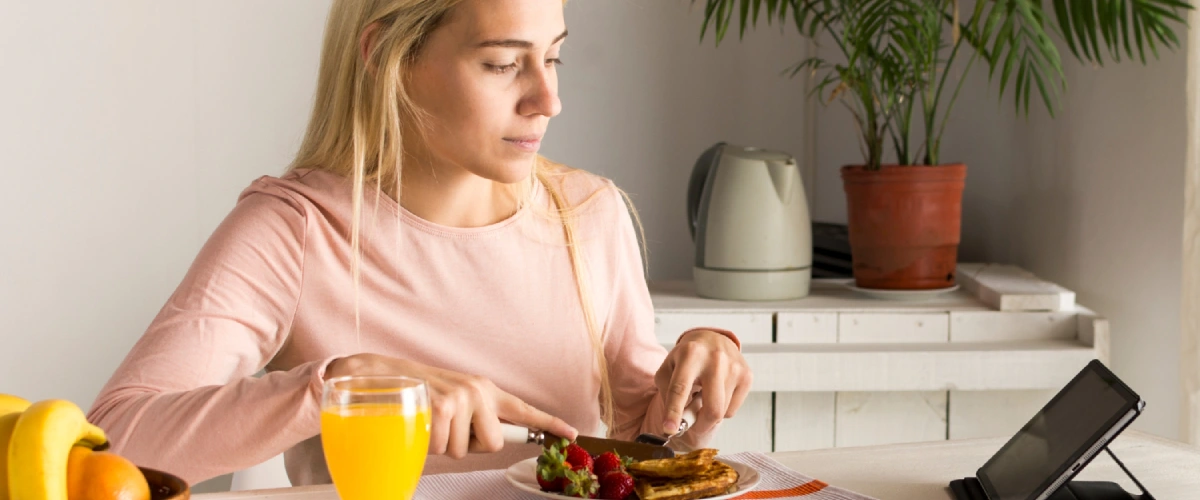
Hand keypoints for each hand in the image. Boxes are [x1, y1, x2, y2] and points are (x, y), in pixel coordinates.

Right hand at [325, 354, 577, 457]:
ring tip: (428, 424)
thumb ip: (476, 417)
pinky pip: (446, 447)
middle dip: (469, 446)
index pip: (522, 409)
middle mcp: (477, 390)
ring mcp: (460, 397)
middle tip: (446, 429)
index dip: (550, 425)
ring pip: (465, 450)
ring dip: (444, 445)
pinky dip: (430, 446)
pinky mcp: (442, 407)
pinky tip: (420, 425)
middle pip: (494, 443)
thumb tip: (494, 439)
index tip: (573, 434)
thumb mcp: (452, 401)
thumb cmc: (416, 394)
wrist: (376, 375)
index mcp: (484, 389)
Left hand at [654, 330, 751, 435]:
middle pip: (712, 408)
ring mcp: (734, 367)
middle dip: (700, 426)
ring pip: (722, 412)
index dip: (673, 412)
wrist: (712, 339)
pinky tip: (716, 393)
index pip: (680, 388)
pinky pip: (732, 410)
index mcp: (690, 354)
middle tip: (692, 426)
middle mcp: (715, 359)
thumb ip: (667, 393)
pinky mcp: (746, 375)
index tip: (669, 429)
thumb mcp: (668, 368)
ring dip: (709, 414)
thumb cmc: (687, 357)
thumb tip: (678, 422)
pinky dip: (721, 409)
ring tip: (703, 397)